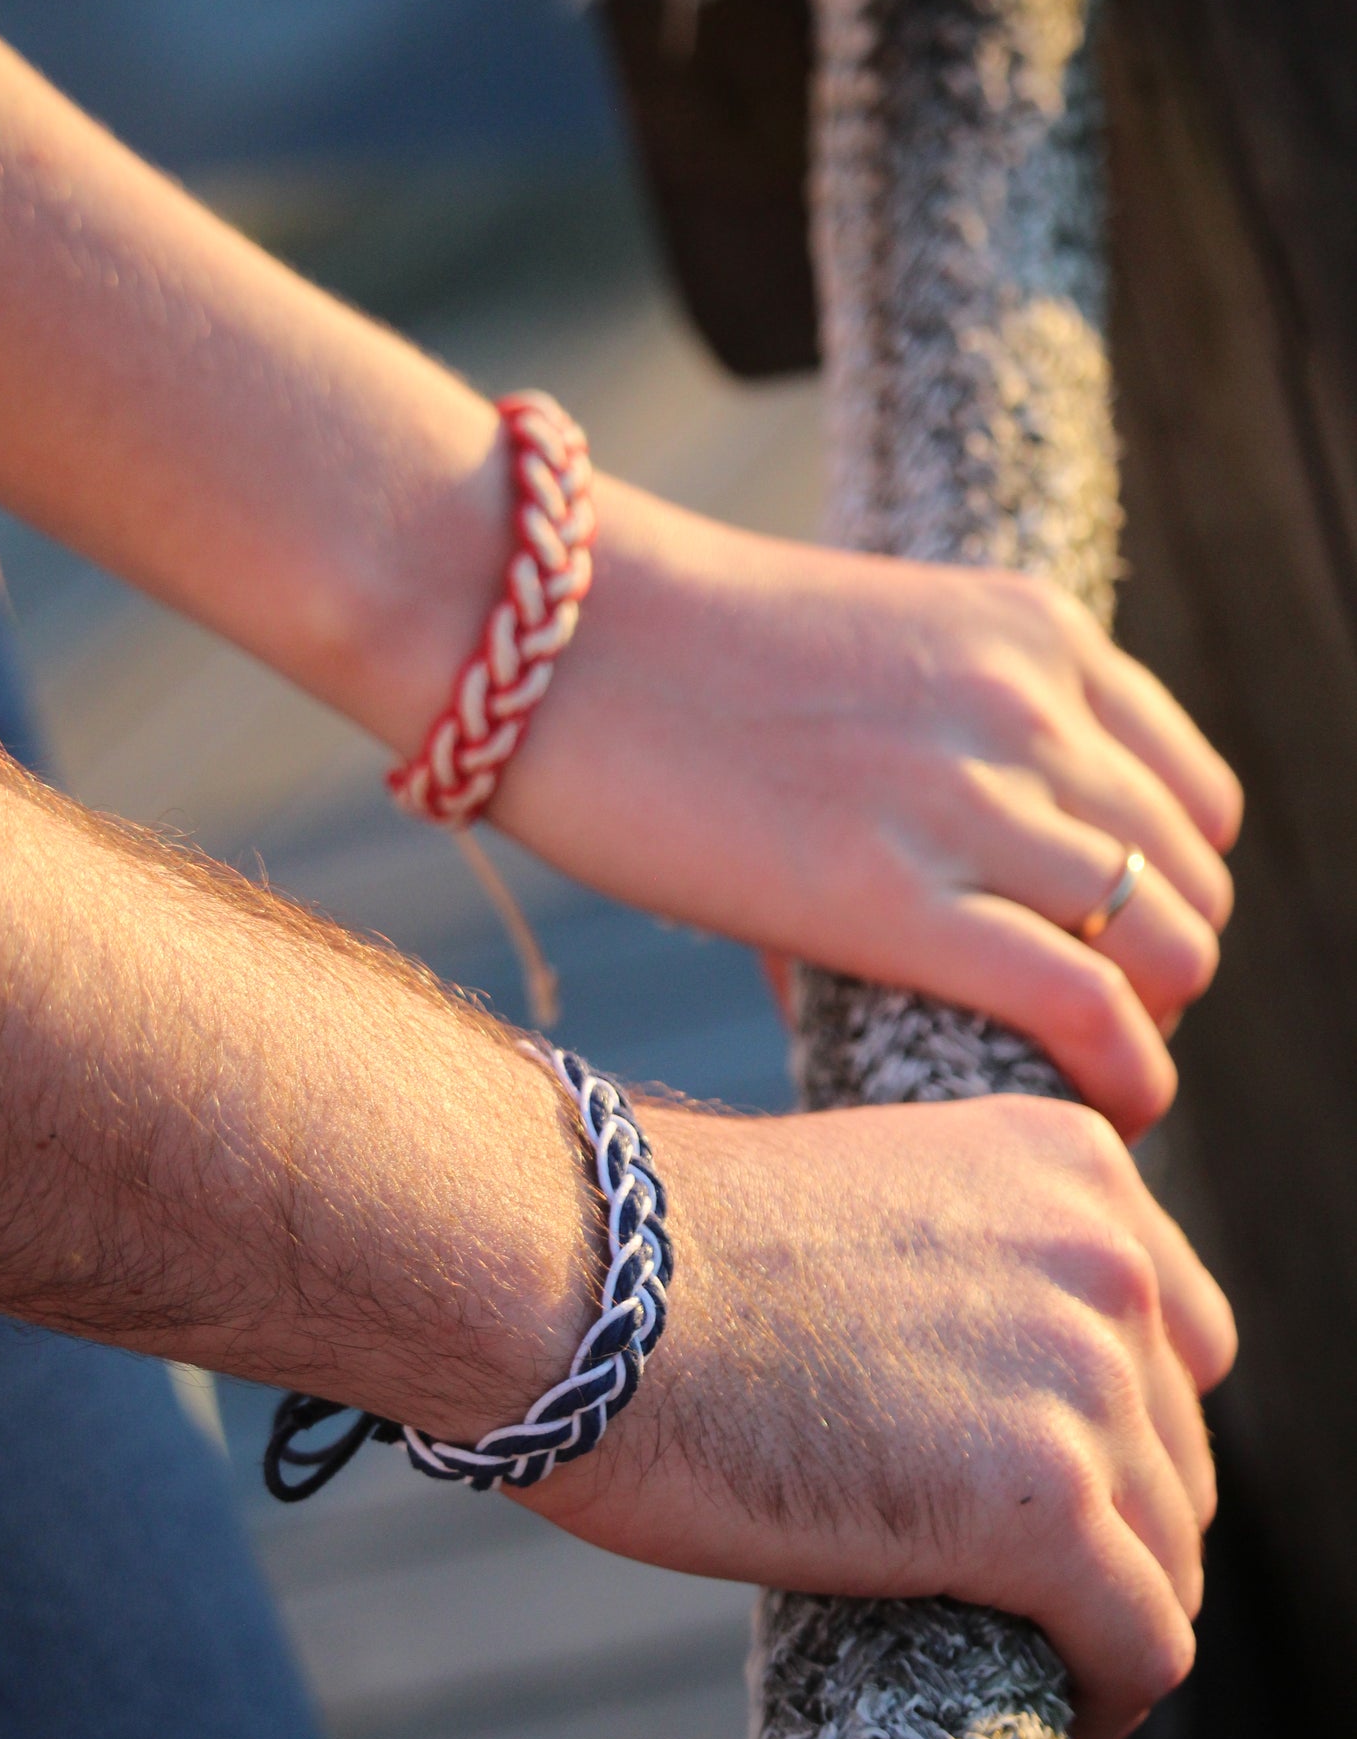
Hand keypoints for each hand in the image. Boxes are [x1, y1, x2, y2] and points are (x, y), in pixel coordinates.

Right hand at [498, 482, 1242, 1137]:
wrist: (544, 627)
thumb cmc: (662, 652)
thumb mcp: (857, 652)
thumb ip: (936, 742)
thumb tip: (934, 886)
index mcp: (1032, 635)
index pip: (1194, 796)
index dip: (1170, 892)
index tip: (1109, 953)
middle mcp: (1029, 707)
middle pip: (1194, 881)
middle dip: (1164, 974)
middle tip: (1085, 1030)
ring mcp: (969, 798)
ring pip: (1173, 947)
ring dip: (1151, 1031)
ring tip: (1081, 1077)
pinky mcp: (893, 896)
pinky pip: (1088, 1004)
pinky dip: (1127, 1074)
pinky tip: (1106, 1111)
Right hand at [516, 1093, 1235, 1738]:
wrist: (577, 1280)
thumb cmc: (665, 1255)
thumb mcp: (873, 1205)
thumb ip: (970, 1266)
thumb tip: (992, 1386)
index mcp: (1070, 1164)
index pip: (1177, 1338)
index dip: (1124, 1432)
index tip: (1062, 1495)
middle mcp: (1107, 1256)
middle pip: (1177, 1451)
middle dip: (1115, 1527)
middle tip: (1027, 1588)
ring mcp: (1083, 1376)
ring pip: (1167, 1557)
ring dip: (1107, 1614)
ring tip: (1035, 1655)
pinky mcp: (1044, 1504)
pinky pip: (1142, 1643)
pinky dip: (1112, 1693)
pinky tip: (1061, 1711)